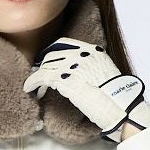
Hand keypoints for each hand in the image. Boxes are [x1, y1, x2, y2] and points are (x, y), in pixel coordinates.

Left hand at [22, 37, 149, 143]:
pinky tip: (30, 89)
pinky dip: (33, 82)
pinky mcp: (65, 79)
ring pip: (46, 65)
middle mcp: (82, 54)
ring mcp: (73, 65)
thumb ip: (93, 67)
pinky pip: (42, 77)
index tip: (45, 59)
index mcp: (93, 51)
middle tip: (37, 74)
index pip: (65, 42)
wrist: (119, 106)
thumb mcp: (106, 74)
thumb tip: (82, 74)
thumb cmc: (115, 97)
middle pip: (53, 54)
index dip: (51, 51)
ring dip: (37, 76)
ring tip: (34, 86)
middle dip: (43, 64)